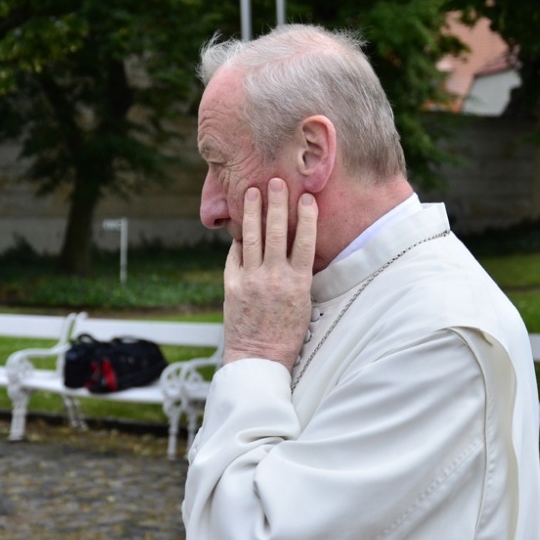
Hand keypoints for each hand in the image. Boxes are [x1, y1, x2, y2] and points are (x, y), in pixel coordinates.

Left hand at [222, 177, 317, 371]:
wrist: (258, 358)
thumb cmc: (286, 335)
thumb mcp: (303, 305)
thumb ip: (297, 277)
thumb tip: (295, 251)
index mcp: (297, 283)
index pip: (304, 242)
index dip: (306, 217)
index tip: (307, 197)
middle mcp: (274, 277)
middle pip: (277, 232)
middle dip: (276, 203)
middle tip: (276, 181)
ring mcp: (251, 280)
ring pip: (252, 237)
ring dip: (252, 212)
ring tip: (251, 191)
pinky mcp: (232, 285)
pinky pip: (235, 256)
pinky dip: (238, 241)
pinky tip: (239, 228)